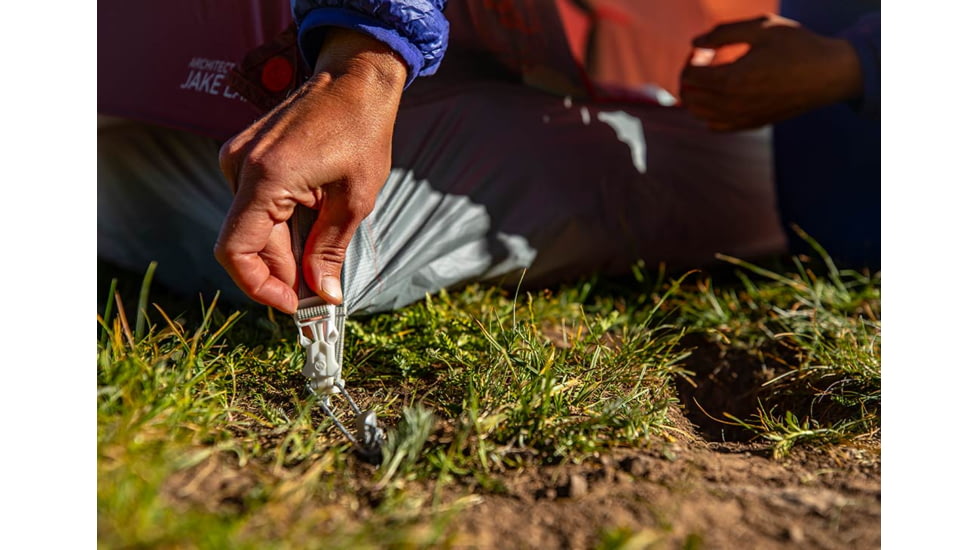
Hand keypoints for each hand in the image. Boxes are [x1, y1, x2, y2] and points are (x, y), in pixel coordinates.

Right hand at [215, 29, 406, 312]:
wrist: (355, 80)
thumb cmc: (361, 131)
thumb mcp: (354, 199)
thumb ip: (330, 249)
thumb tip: (322, 293)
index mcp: (265, 176)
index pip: (235, 250)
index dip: (260, 286)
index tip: (292, 304)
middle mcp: (240, 166)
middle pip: (246, 243)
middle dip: (280, 274)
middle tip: (317, 294)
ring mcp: (239, 158)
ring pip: (250, 227)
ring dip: (282, 252)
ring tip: (320, 261)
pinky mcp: (247, 156)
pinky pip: (255, 206)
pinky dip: (279, 228)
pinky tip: (310, 229)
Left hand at [679, 14, 862, 131]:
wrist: (829, 74)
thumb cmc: (797, 46)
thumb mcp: (761, 27)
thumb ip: (723, 33)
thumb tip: (695, 41)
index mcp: (732, 79)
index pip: (689, 76)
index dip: (691, 59)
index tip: (704, 49)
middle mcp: (733, 104)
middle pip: (690, 97)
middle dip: (689, 78)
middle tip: (704, 62)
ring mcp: (743, 118)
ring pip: (700, 115)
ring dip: (697, 96)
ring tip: (710, 77)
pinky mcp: (753, 124)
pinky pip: (717, 126)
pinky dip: (710, 113)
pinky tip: (722, 96)